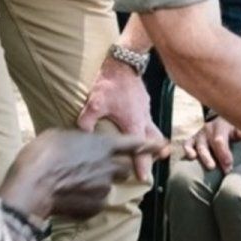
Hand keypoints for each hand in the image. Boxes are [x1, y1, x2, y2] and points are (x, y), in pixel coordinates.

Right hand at [0, 129, 168, 219]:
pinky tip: (68, 199)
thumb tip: (78, 144)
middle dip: (118, 169)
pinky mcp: (94, 207)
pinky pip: (95, 203)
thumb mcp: (58, 136)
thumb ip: (77, 140)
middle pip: (125, 169)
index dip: (148, 145)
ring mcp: (103, 189)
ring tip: (75, 185)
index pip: (133, 144)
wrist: (31, 186)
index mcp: (103, 146)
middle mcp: (109, 167)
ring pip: (108, 186)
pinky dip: (86, 202)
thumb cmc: (41, 155)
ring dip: (98, 186)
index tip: (160, 146)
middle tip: (98, 169)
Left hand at [77, 57, 162, 180]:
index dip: (141, 165)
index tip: (144, 178)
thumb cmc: (111, 82)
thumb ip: (88, 121)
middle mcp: (143, 118)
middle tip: (158, 163)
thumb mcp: (95, 103)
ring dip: (155, 140)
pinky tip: (143, 127)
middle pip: (152, 141)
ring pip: (154, 130)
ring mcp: (146, 109)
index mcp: (133, 123)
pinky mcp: (144, 101)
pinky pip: (149, 119)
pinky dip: (149, 127)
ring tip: (158, 150)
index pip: (140, 149)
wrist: (124, 61)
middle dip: (155, 154)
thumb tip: (81, 134)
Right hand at [182, 116, 240, 171]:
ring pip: (199, 145)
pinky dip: (187, 150)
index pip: (220, 140)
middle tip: (225, 170)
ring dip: (204, 157)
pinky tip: (191, 158)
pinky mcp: (193, 140)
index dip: (224, 153)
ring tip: (211, 167)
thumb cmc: (235, 129)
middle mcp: (209, 128)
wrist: (223, 121)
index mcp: (222, 125)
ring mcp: (200, 134)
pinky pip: (187, 144)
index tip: (230, 166)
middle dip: (217, 156)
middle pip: (210, 143)